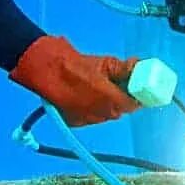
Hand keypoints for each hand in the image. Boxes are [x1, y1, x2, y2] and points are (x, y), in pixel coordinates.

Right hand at [9, 36, 140, 126]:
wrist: (46, 70)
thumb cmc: (75, 64)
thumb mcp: (105, 62)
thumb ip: (125, 68)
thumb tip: (139, 66)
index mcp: (111, 100)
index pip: (133, 105)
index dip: (136, 97)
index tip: (136, 90)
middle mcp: (101, 114)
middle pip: (119, 111)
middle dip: (120, 99)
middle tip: (117, 86)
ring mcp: (87, 119)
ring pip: (104, 115)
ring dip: (105, 105)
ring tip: (98, 89)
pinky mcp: (74, 122)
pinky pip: (89, 117)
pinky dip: (90, 109)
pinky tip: (84, 96)